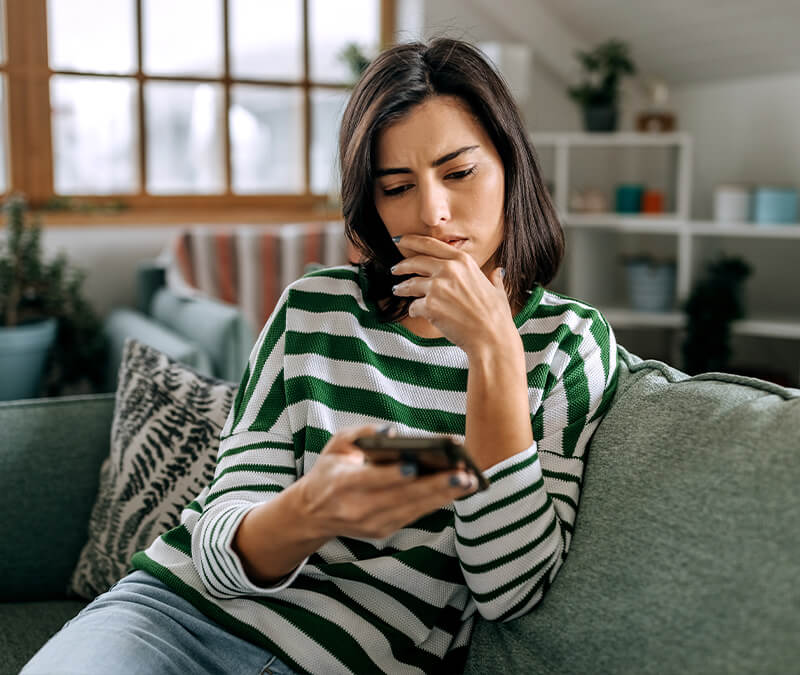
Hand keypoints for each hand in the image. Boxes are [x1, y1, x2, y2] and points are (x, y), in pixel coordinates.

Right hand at [297, 424, 478, 539]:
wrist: (313, 513)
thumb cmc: (331, 470)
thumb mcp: (337, 445)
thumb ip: (363, 433)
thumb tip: (393, 430)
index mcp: (341, 484)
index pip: (371, 480)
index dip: (394, 475)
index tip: (416, 465)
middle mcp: (357, 509)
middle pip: (401, 498)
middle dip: (435, 486)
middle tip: (463, 475)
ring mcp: (371, 524)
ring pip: (413, 510)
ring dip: (443, 497)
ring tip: (469, 482)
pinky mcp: (383, 531)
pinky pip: (413, 515)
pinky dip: (435, 503)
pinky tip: (456, 491)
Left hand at [390, 234, 514, 353]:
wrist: (491, 338)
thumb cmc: (496, 317)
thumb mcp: (497, 290)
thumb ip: (493, 278)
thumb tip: (498, 272)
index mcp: (463, 261)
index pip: (431, 244)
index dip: (412, 240)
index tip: (401, 240)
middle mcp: (449, 270)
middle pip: (415, 261)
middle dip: (402, 265)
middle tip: (395, 269)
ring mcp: (437, 287)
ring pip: (410, 284)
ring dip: (401, 288)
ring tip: (397, 290)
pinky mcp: (430, 305)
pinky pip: (413, 306)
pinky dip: (413, 310)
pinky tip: (416, 312)